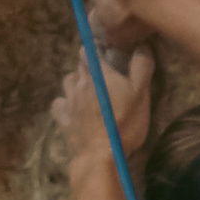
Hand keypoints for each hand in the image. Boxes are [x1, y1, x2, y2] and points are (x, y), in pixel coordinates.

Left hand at [53, 40, 152, 160]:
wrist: (101, 154)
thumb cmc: (125, 122)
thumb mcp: (141, 93)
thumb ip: (141, 66)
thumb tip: (141, 45)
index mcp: (99, 74)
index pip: (89, 51)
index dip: (94, 50)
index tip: (102, 53)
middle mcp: (80, 83)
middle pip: (79, 67)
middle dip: (87, 67)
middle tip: (101, 76)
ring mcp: (69, 101)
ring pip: (67, 82)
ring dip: (75, 82)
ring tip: (86, 91)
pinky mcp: (63, 119)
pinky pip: (58, 104)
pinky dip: (64, 102)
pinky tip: (72, 108)